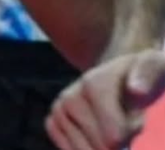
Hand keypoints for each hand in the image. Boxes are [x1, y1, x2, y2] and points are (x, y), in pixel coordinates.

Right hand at [46, 50, 164, 149]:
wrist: (118, 72)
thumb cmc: (142, 74)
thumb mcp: (155, 66)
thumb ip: (148, 73)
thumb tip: (136, 90)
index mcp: (93, 85)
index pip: (113, 138)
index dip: (131, 134)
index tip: (138, 119)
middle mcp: (69, 98)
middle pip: (103, 148)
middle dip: (122, 143)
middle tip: (126, 120)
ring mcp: (59, 111)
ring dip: (104, 146)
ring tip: (113, 125)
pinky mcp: (53, 122)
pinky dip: (89, 147)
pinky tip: (98, 134)